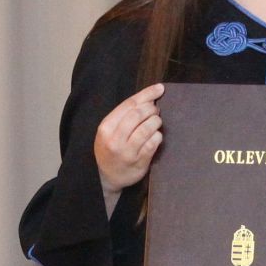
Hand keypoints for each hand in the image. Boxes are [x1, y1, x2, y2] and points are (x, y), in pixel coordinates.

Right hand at [95, 84, 164, 201]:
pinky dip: (158, 136)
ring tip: (156, 122)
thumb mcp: (109, 130)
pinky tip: (156, 136)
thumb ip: (125, 115)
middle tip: (155, 111)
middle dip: (151, 108)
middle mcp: (115, 139)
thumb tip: (150, 97)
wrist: (106, 178)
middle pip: (138, 114)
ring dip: (156, 121)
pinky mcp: (139, 162)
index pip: (129, 105)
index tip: (160, 88)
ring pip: (148, 127)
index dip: (147, 94)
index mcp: (106, 127)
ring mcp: (127, 152)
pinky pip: (154, 142)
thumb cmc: (110, 148)